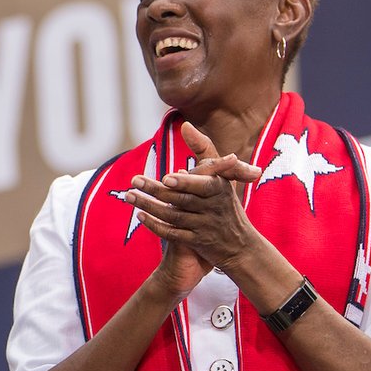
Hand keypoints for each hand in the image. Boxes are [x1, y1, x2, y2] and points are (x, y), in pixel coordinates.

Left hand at [126, 123, 265, 278]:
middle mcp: (215, 208)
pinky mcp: (197, 243)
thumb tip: (185, 125)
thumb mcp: (221, 175)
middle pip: (182, 199)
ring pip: (174, 216)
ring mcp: (206, 227)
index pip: (203, 185)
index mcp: (221, 189)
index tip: (167, 178)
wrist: (241, 246)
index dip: (186, 183)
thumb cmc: (225, 202)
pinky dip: (156, 225)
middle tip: (134, 181)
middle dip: (156, 191)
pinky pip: (173, 234)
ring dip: (149, 206)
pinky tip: (140, 215)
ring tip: (129, 195)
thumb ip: (203, 149)